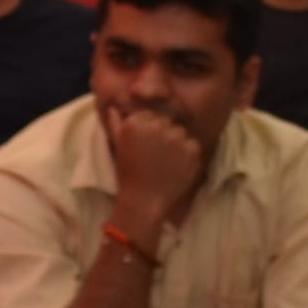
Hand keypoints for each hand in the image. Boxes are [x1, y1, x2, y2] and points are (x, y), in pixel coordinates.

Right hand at [98, 103, 205, 237]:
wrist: (144, 200)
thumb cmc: (129, 173)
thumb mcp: (118, 147)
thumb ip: (116, 123)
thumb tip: (113, 107)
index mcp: (135, 123)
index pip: (150, 114)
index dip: (149, 129)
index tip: (146, 145)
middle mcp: (156, 126)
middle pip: (167, 120)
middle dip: (164, 133)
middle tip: (157, 154)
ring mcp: (176, 137)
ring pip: (181, 131)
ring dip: (177, 142)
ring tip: (166, 161)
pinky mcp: (192, 149)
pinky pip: (193, 144)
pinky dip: (188, 154)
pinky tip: (176, 166)